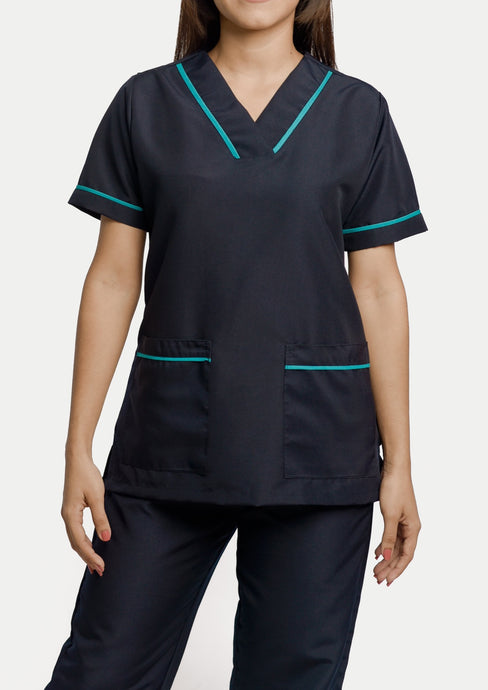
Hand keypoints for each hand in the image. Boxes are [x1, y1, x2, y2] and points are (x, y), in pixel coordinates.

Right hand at [60, 452, 111, 576]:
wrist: (77, 459)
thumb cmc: (87, 475)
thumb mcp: (97, 497)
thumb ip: (101, 518)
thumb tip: (105, 538)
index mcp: (70, 515)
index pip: (80, 542)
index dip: (90, 555)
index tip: (101, 566)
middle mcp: (66, 516)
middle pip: (75, 544)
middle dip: (87, 558)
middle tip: (100, 570)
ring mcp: (68, 514)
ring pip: (75, 539)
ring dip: (85, 551)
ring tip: (95, 564)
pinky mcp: (72, 510)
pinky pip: (76, 531)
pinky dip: (82, 542)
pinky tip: (90, 546)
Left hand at [373, 467, 421, 585]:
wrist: (394, 470)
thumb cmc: (394, 489)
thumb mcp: (390, 515)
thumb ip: (389, 537)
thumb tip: (388, 557)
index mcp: (413, 529)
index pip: (407, 556)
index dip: (397, 570)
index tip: (387, 581)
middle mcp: (411, 528)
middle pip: (401, 553)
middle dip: (390, 568)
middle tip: (377, 579)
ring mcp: (404, 522)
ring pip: (396, 546)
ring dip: (387, 559)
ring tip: (376, 570)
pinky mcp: (396, 517)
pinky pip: (392, 537)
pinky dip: (385, 546)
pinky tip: (378, 554)